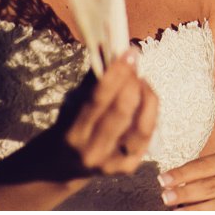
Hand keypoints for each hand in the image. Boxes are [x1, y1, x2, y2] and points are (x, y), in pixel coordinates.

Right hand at [43, 51, 157, 180]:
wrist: (63, 167)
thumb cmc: (69, 127)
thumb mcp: (72, 105)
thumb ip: (92, 80)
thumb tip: (110, 46)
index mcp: (74, 134)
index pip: (98, 100)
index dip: (116, 74)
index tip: (128, 52)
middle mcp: (93, 151)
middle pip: (121, 112)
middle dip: (132, 82)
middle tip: (135, 63)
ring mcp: (113, 163)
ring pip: (141, 127)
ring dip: (147, 97)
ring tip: (142, 81)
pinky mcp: (128, 167)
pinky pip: (148, 136)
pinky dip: (150, 113)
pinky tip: (146, 98)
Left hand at [159, 151, 214, 210]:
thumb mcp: (209, 176)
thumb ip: (193, 179)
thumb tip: (165, 185)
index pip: (204, 166)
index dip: (182, 173)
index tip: (162, 180)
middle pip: (211, 186)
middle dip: (186, 193)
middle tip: (165, 198)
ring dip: (195, 211)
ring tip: (175, 214)